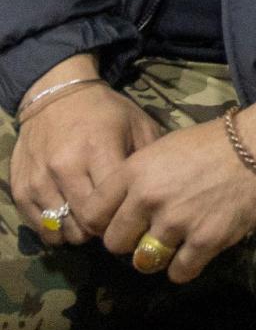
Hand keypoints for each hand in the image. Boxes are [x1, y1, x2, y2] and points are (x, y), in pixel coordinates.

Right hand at [10, 54, 158, 245]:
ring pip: (63, 228)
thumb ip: (150, 158)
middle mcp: (65, 167)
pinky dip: (57, 230)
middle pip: (87, 221)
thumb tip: (161, 193)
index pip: (111, 203)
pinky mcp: (20, 189)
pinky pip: (40, 226)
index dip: (124, 215)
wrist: (56, 97)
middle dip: (104, 227)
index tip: (132, 213)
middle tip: (114, 221)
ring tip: (92, 220)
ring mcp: (39, 179)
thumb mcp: (138, 124)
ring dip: (80, 231)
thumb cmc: (105, 112)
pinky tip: (71, 219)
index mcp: (98, 149)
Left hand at [79, 92, 255, 283]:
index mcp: (135, 171)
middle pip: (115, 244)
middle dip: (131, 241)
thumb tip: (122, 206)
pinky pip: (179, 272)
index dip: (102, 223)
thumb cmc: (215, 141)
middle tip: (149, 233)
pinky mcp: (206, 240)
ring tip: (174, 243)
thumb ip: (138, 176)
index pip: (92, 215)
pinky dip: (184, 267)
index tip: (119, 223)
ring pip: (144, 261)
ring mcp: (177, 221)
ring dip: (157, 256)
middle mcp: (149, 198)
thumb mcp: (165, 148)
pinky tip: (194, 252)